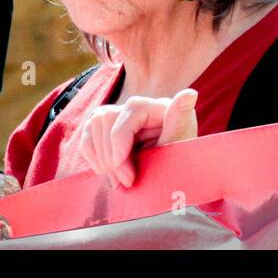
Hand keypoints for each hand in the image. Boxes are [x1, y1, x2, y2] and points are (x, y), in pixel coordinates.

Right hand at [79, 89, 198, 188]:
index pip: (129, 110)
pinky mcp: (107, 127)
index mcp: (158, 105)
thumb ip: (180, 120)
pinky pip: (88, 135)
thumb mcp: (181, 143)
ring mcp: (120, 114)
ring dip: (101, 157)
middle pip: (108, 118)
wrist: (171, 176)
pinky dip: (92, 156)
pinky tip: (106, 173)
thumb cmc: (180, 159)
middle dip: (112, 157)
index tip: (125, 174)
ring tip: (117, 181)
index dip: (120, 142)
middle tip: (125, 183)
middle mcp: (137, 106)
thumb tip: (190, 94)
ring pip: (95, 124)